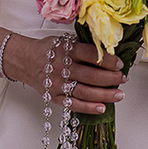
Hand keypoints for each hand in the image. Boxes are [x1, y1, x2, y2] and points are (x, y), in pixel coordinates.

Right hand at [3, 34, 125, 114]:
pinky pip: (73, 104)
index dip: (108, 60)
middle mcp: (61, 67)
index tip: (120, 64)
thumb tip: (108, 52)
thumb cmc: (47, 49)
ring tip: (119, 95)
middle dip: (111, 78)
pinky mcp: (53, 96)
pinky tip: (102, 108)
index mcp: (66, 49)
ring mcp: (57, 84)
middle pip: (91, 75)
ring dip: (104, 95)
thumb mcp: (64, 40)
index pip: (91, 55)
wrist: (24, 60)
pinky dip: (88, 107)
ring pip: (85, 91)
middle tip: (123, 79)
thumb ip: (83, 45)